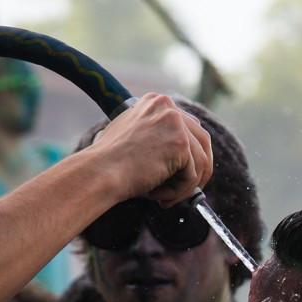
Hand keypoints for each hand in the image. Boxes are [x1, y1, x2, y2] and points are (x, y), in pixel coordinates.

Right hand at [90, 93, 212, 207]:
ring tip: (164, 198)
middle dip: (198, 171)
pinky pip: (192, 177)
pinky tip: (158, 196)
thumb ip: (156, 136)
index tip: (182, 174)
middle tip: (184, 191)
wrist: (99, 173)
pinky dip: (178, 192)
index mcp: (157, 102)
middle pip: (202, 142)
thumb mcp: (133, 136)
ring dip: (185, 186)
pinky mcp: (181, 145)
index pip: (189, 127)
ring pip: (201, 162)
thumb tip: (178, 155)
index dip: (190, 155)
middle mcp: (168, 107)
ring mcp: (176, 124)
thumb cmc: (109, 163)